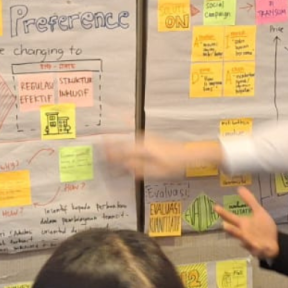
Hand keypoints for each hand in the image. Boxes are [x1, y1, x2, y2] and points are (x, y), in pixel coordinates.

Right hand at [104, 134, 221, 179]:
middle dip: (109, 147)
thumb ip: (139, 168)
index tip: (101, 157)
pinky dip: (125, 124)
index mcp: (143, 149)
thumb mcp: (157, 171)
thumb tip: (124, 166)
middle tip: (98, 150)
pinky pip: (132, 133)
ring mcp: (146, 137)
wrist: (189, 154)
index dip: (110, 155)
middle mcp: (142, 140)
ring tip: (102, 139)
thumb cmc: (174, 165)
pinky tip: (121, 115)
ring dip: (115, 140)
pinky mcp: (149, 138)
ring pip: (126, 138)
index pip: (122, 151)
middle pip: (122, 143)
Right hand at [213, 186, 279, 260]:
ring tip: (241, 236)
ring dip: (245, 241)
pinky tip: (257, 244)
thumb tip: (240, 188)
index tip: (215, 207)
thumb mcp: (258, 212)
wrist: (274, 242)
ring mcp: (250, 242)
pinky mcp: (258, 249)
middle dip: (231, 230)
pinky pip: (256, 248)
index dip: (223, 212)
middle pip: (235, 231)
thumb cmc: (263, 227)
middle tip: (224, 225)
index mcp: (243, 223)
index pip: (231, 218)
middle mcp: (243, 233)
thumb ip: (250, 201)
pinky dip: (256, 247)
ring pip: (244, 241)